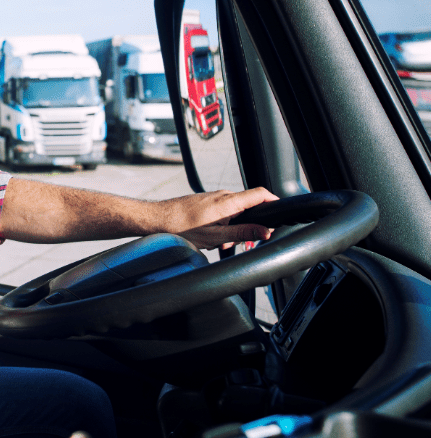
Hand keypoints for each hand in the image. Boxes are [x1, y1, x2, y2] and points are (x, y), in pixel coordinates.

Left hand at [157, 187, 278, 248]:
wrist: (156, 219)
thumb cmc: (181, 228)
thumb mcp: (215, 236)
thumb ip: (242, 234)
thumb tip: (265, 232)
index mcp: (228, 202)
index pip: (260, 194)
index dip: (274, 202)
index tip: (280, 214)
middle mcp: (222, 196)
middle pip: (249, 207)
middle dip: (247, 227)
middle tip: (234, 243)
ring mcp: (213, 197)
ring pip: (235, 212)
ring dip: (232, 229)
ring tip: (217, 242)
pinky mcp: (206, 202)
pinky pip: (223, 212)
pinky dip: (222, 226)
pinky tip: (209, 236)